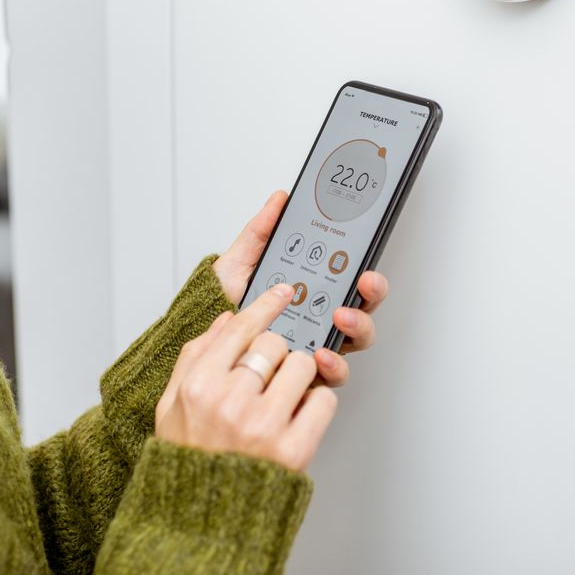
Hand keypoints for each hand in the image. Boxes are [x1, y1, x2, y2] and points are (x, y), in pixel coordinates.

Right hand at [154, 284, 336, 471]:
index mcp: (198, 387)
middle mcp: (230, 402)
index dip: (266, 306)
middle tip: (272, 370)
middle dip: (279, 352)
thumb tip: (227, 319)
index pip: (240, 329)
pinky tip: (297, 416)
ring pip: (304, 366)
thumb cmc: (188, 460)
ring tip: (284, 396)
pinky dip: (316, 403)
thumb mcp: (171, 405)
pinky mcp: (294, 450)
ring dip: (300, 376)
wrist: (201, 522)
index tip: (282, 294)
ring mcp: (264, 426)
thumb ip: (195, 356)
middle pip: (275, 344)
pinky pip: (324, 400)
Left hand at [213, 190, 388, 386]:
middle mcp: (321, 317)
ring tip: (339, 318)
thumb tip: (279, 199)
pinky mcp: (306, 373)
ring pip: (355, 340)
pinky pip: (332, 375)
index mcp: (314, 289)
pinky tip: (320, 356)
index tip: (365, 267)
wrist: (203, 335)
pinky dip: (333, 366)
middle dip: (371, 296)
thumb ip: (261, 231)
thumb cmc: (225, 301)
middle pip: (363, 308)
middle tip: (361, 285)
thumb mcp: (241, 261)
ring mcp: (317, 344)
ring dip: (357, 327)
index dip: (367, 275)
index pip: (352, 281)